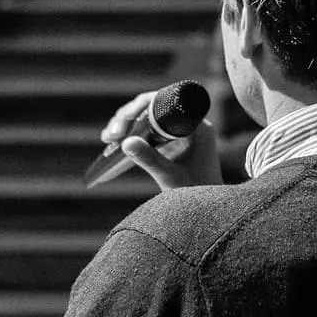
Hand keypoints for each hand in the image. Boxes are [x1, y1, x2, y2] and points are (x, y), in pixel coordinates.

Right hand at [101, 92, 222, 191]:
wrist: (209, 212)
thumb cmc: (198, 195)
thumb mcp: (172, 178)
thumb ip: (150, 160)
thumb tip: (125, 143)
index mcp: (197, 126)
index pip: (166, 103)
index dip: (141, 106)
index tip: (125, 120)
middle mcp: (188, 124)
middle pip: (152, 108)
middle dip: (127, 118)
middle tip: (111, 135)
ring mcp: (178, 133)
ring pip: (146, 119)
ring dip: (125, 126)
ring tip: (107, 140)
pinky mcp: (169, 144)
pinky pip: (147, 132)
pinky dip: (130, 135)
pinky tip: (112, 144)